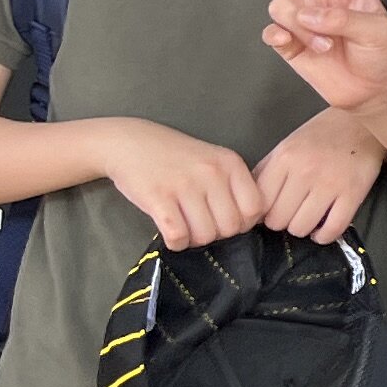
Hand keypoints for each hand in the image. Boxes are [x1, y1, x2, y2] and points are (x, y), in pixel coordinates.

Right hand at [102, 119, 266, 252]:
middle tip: (203, 226)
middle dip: (218, 234)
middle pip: (231, 227)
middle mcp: (211, 173)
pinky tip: (172, 232)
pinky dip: (177, 242)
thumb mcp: (214, 161)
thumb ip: (233, 185)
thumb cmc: (176, 157)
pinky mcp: (158, 198)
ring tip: (186, 228)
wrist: (131, 143)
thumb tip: (251, 222)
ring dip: (195, 240)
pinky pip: (178, 236)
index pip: (255, 208)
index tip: (227, 221)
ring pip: (205, 235)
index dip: (244, 223)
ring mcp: (184, 185)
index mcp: (230, 163)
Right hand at [232, 0, 386, 116]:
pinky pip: (272, 31)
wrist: (374, 90)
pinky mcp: (289, 42)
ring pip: (281, 4)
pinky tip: (293, 44)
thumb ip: (344, 18)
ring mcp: (301, 17)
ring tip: (328, 45)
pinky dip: (281, 37)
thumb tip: (305, 13)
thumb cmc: (382, 53)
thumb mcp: (377, 31)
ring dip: (302, 25)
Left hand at [253, 109, 382, 243]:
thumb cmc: (320, 136)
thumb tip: (250, 202)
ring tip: (307, 219)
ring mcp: (330, 184)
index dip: (263, 213)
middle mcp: (305, 172)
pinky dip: (324, 236)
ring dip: (302, 229)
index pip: (260, 203)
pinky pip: (332, 229)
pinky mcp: (354, 193)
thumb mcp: (286, 146)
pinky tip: (323, 231)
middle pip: (279, 220)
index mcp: (285, 159)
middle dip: (282, 222)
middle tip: (291, 215)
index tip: (272, 211)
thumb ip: (266, 171)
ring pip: (302, 227)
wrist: (361, 123)